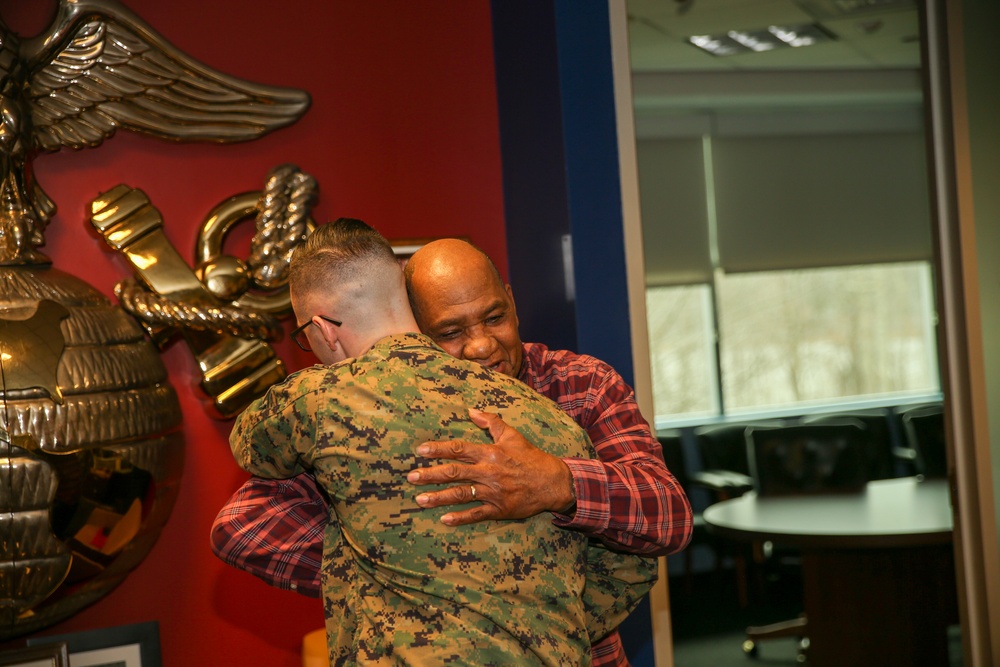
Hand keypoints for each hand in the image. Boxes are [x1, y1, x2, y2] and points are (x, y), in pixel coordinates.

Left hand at [407, 408, 575, 525]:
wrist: (552, 482)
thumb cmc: (530, 456)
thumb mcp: (512, 435)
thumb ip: (491, 421)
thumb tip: (471, 410)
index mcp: (490, 453)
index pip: (459, 450)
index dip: (439, 450)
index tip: (420, 450)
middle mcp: (489, 472)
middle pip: (454, 473)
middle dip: (430, 475)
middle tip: (411, 477)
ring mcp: (494, 492)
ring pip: (462, 494)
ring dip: (439, 497)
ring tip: (419, 499)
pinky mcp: (499, 509)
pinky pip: (477, 514)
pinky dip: (460, 517)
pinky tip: (444, 519)